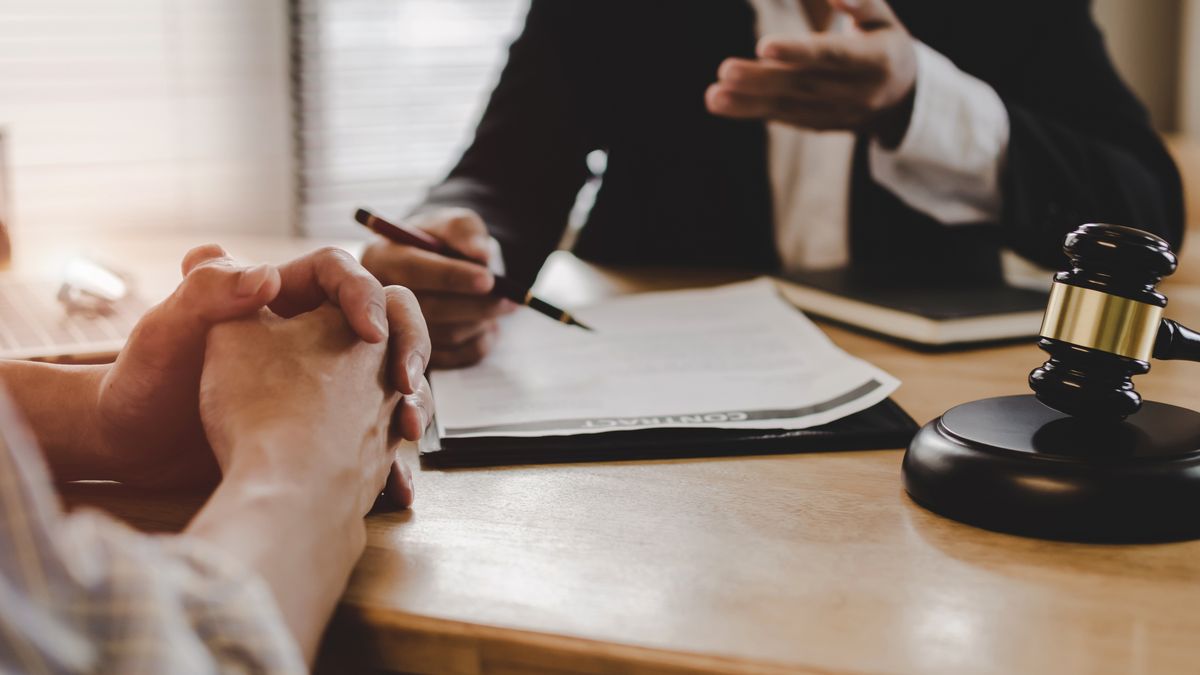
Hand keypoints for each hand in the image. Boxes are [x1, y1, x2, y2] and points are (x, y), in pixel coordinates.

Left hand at [95, 245, 430, 498]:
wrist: (137, 448)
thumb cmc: (148, 380)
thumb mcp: (171, 328)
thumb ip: (211, 290)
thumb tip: (267, 274)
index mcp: (277, 298)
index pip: (340, 273)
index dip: (364, 294)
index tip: (370, 331)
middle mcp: (309, 335)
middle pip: (388, 320)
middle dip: (410, 346)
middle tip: (405, 381)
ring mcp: (324, 383)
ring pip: (392, 378)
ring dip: (414, 401)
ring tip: (409, 432)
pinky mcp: (325, 428)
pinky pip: (377, 433)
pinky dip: (393, 458)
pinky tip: (396, 485)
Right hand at [361, 207, 515, 367]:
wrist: (437, 268)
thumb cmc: (442, 243)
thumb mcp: (451, 222)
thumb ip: (464, 230)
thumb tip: (480, 254)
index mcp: (383, 257)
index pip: (415, 270)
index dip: (453, 276)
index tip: (488, 279)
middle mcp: (382, 298)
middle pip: (431, 309)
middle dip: (477, 305)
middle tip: (508, 300)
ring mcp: (395, 332)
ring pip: (446, 336)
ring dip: (482, 323)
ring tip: (502, 307)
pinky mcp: (415, 357)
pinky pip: (454, 358)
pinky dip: (479, 344)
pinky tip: (489, 328)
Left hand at [706, 0, 916, 146]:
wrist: (901, 99)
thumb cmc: (885, 42)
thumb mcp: (883, 19)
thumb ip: (861, 3)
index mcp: (876, 60)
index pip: (833, 55)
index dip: (799, 51)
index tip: (764, 46)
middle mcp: (856, 92)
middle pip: (803, 84)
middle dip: (762, 79)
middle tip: (725, 70)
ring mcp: (837, 114)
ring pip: (789, 106)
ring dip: (748, 102)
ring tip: (714, 95)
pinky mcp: (819, 124)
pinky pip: (783, 118)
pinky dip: (752, 111)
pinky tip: (723, 103)